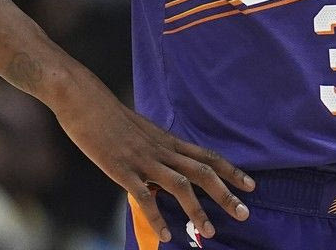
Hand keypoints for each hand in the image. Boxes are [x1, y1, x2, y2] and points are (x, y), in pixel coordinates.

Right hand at [51, 76, 253, 243]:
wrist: (85, 101)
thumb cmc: (110, 117)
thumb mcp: (142, 132)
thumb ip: (157, 149)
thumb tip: (166, 167)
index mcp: (168, 140)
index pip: (207, 156)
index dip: (231, 171)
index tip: (250, 185)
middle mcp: (162, 150)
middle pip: (202, 172)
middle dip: (226, 194)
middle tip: (244, 213)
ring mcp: (144, 160)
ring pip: (180, 185)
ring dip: (197, 209)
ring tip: (210, 231)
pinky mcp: (123, 169)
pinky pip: (146, 196)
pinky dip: (158, 218)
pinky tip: (168, 235)